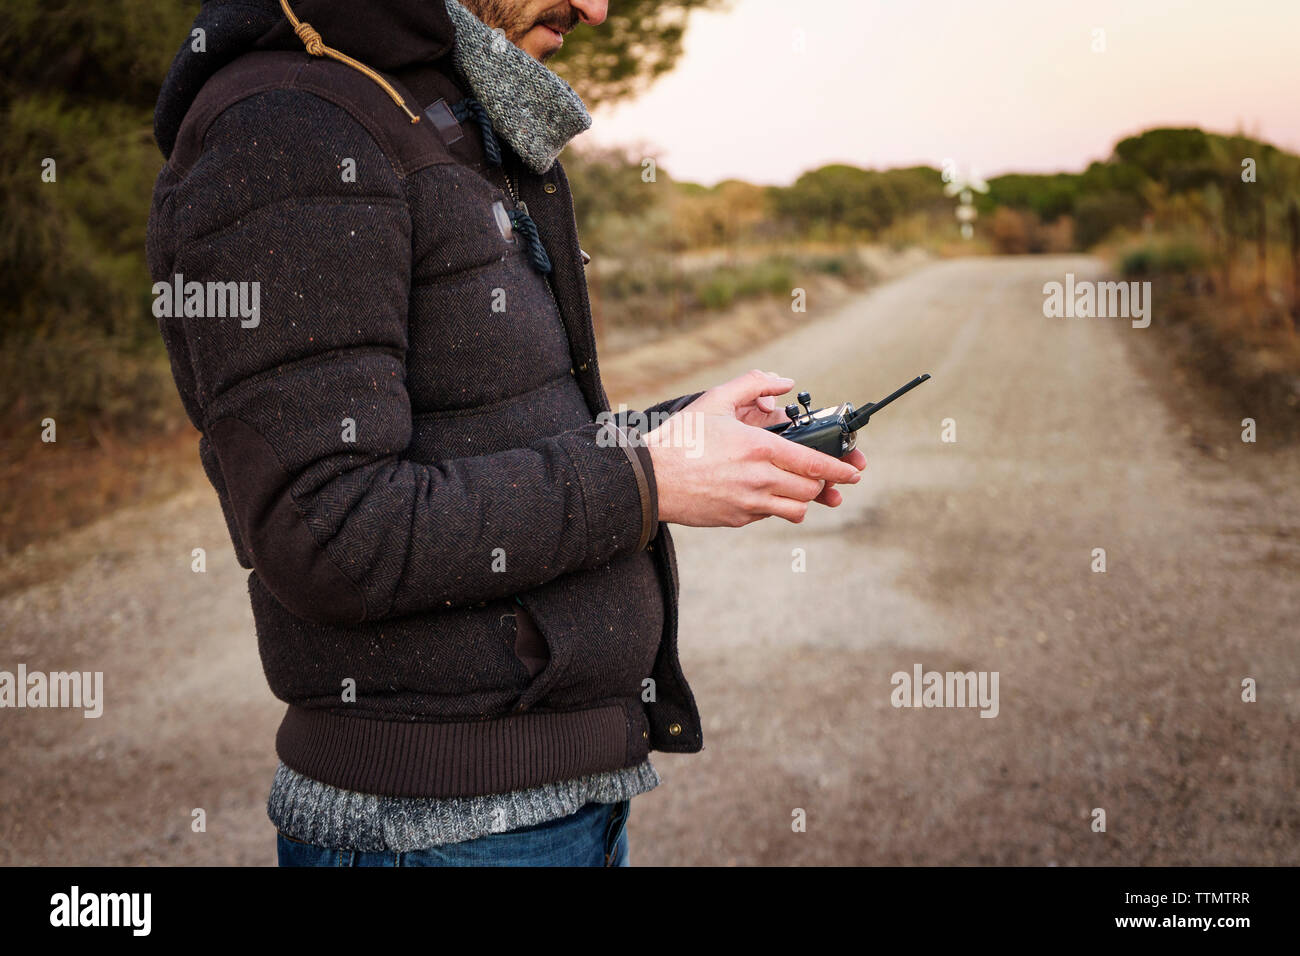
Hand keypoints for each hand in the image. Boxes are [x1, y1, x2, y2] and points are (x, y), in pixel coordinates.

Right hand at [644, 372, 866, 526]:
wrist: (649, 479)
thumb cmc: (680, 439)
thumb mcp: (715, 400)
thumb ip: (753, 384)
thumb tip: (784, 382)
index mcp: (759, 448)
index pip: (814, 463)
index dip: (840, 469)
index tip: (854, 471)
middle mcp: (759, 479)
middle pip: (810, 487)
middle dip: (820, 481)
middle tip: (818, 474)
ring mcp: (749, 503)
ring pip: (795, 508)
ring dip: (801, 498)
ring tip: (792, 485)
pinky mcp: (737, 519)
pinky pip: (769, 515)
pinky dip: (774, 505)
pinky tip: (761, 491)